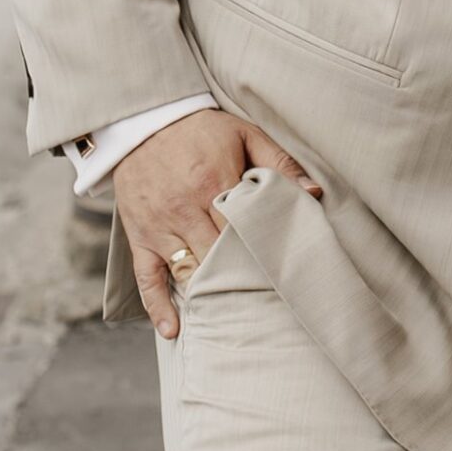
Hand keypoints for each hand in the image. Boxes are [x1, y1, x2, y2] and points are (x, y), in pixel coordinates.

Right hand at [111, 107, 320, 338]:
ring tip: (233, 315)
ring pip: (188, 271)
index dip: (265, 253)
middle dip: (242, 278)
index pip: (247, 231)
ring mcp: (160, 226)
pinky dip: (158, 306)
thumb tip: (312, 193)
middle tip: (265, 300)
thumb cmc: (200, 130)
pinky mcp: (139, 236)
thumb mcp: (244, 134)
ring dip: (209, 294)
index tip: (284, 273)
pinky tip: (173, 329)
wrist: (144, 121)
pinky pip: (146, 278)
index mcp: (214, 184)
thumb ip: (279, 163)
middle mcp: (186, 210)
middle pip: (220, 257)